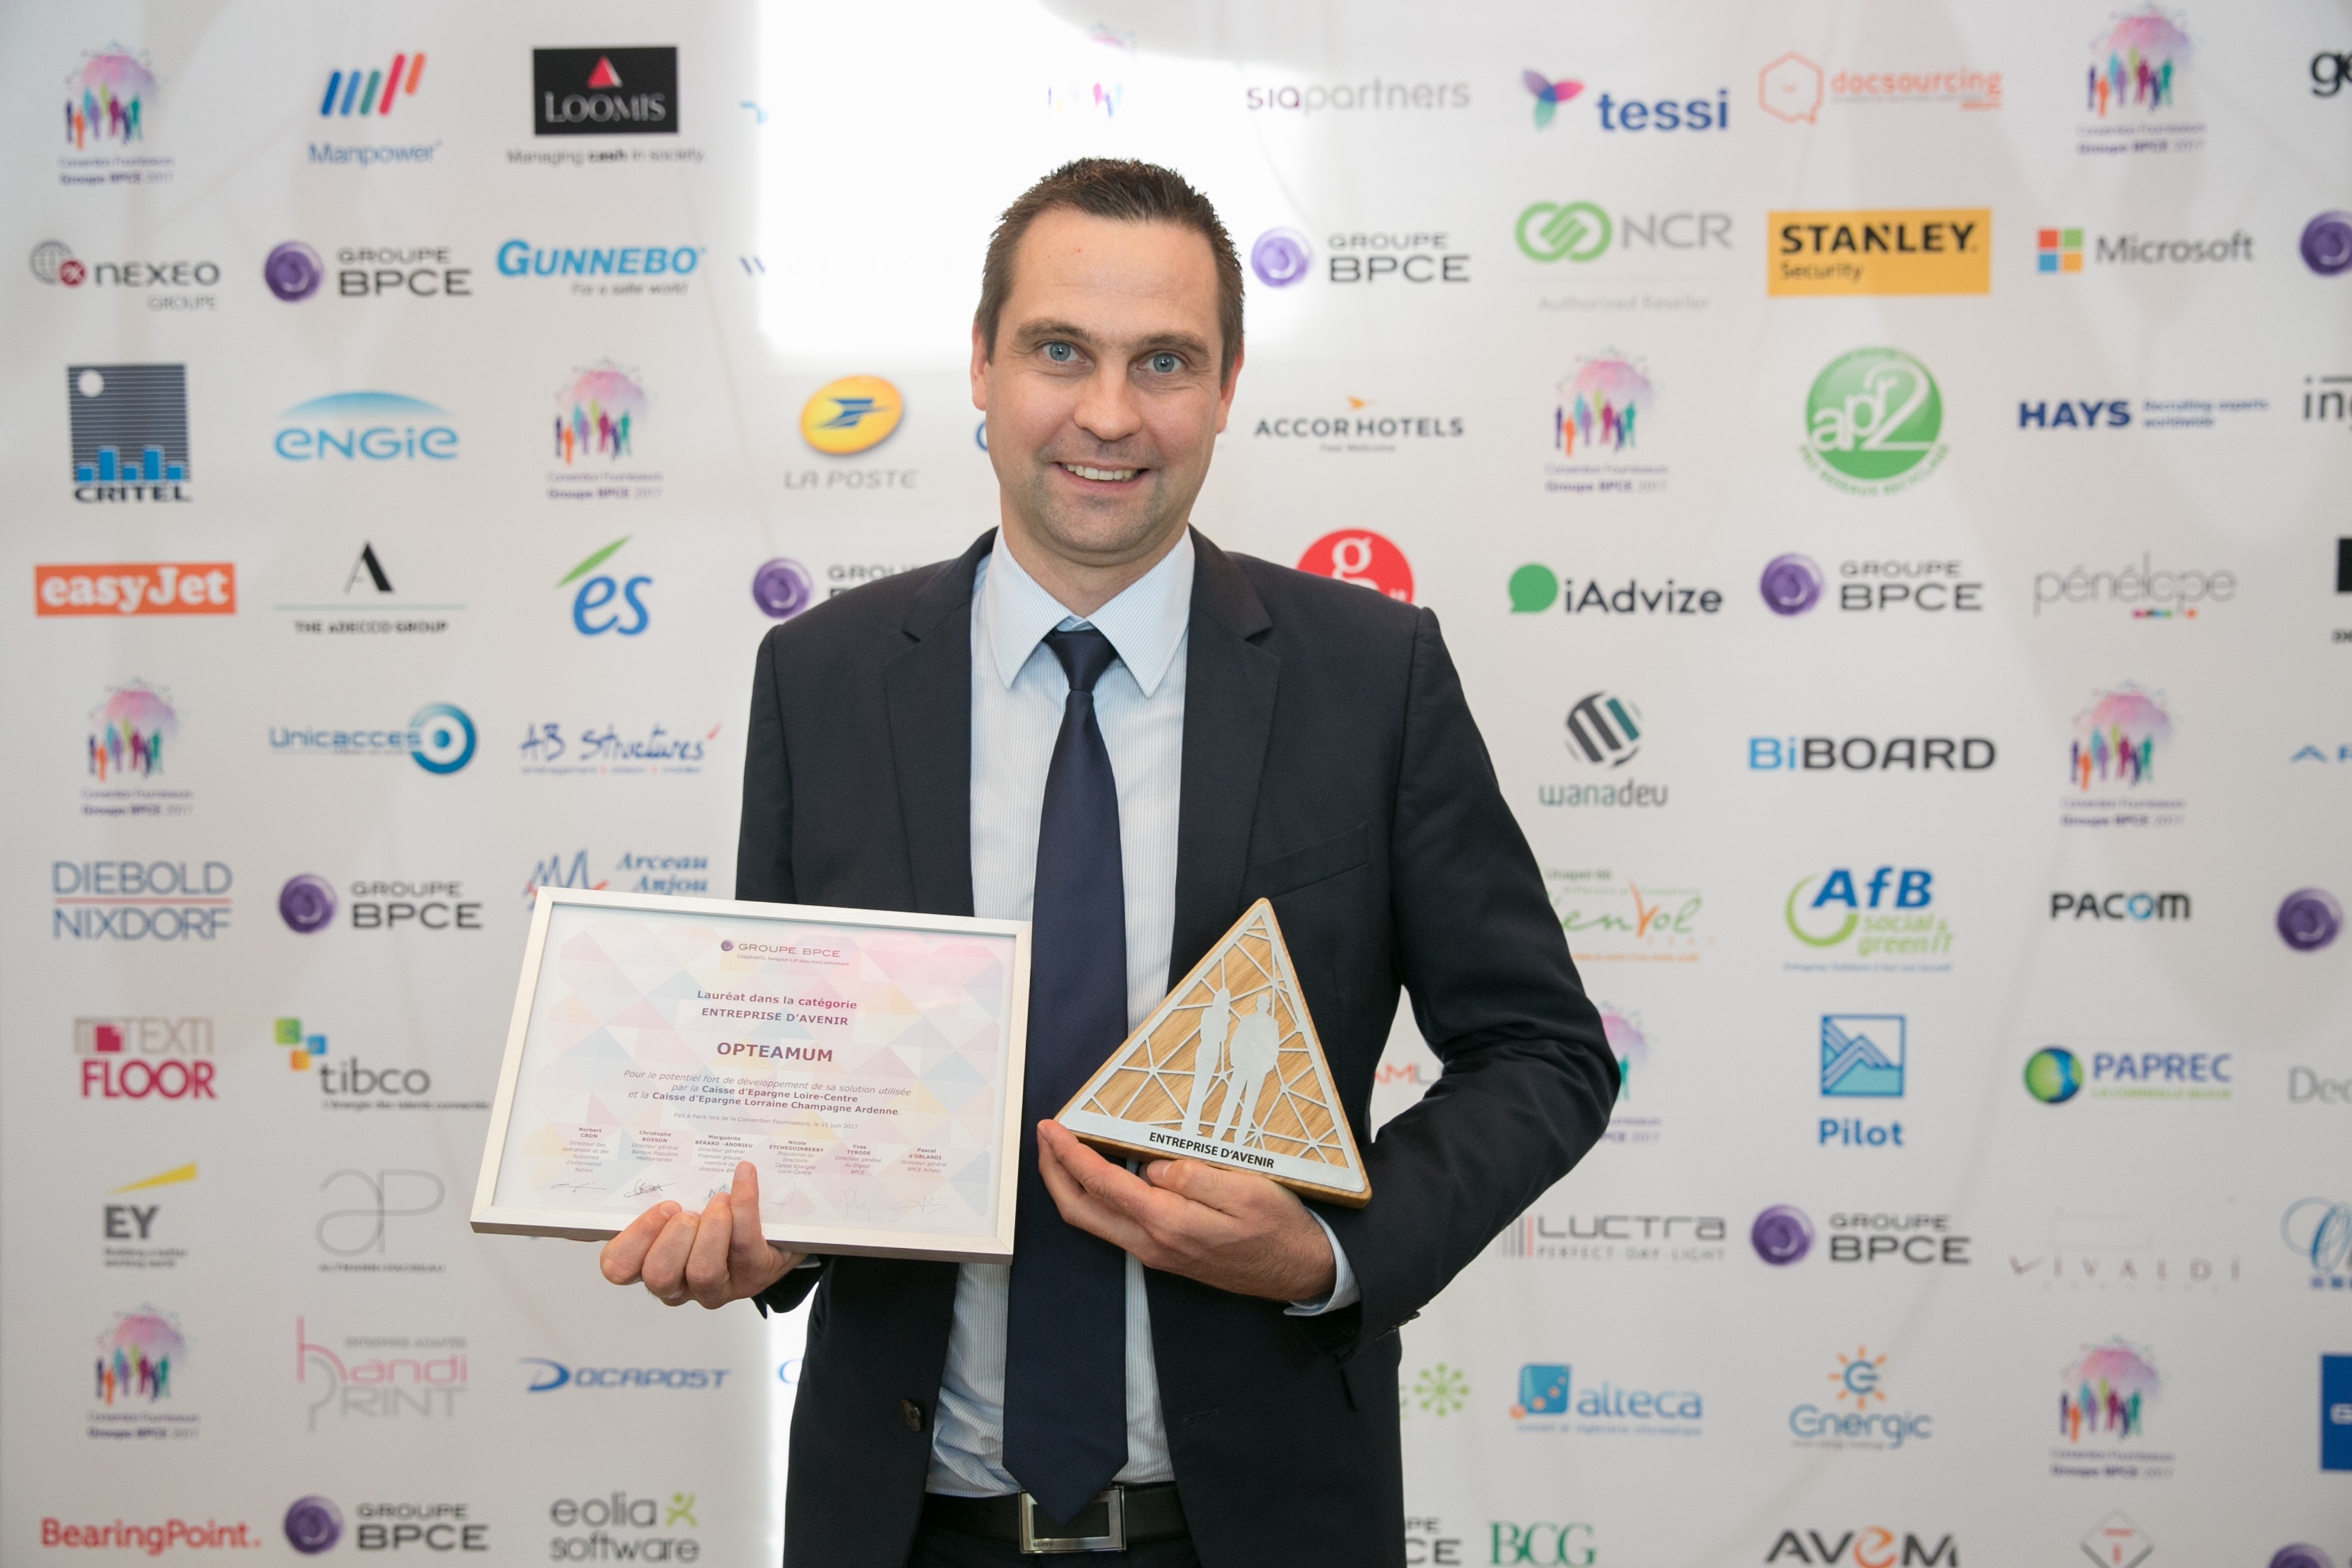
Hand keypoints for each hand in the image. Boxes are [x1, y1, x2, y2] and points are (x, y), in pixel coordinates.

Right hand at [598, 1160, 802, 1308]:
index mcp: (649, 1262)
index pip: (618, 1267)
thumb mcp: (678, 1202)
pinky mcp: (753, 1274)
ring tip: (719, 1201)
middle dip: (672, 1238)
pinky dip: (744, 1206)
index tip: (660, 1207)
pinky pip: (744, 1244)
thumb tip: (635, 1158)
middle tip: (686, 1210)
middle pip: (658, 1276)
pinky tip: (744, 1177)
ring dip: (711, 1230)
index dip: (631, 1240)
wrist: (774, 1225)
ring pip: (703, 1271)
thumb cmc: (715, 1214)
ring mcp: (717, 1285)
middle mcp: (678, 1282)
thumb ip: (653, 1191)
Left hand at [1035, 1120, 1336, 1301]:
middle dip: (1053, 1173)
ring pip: (1094, 1221)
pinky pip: (1115, 1226)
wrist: (1300, 1272)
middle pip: (1081, 1210)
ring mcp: (1156, 1253)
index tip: (1052, 1128)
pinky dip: (1096, 1198)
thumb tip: (1151, 1168)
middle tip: (1045, 1138)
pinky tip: (1103, 1177)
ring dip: (1071, 1186)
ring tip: (1065, 1153)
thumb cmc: (1278, 1229)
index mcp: (1168, 1223)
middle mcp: (1152, 1244)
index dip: (1070, 1153)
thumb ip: (1193, 1177)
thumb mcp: (1245, 1191)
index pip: (1102, 1183)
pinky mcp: (1164, 1255)